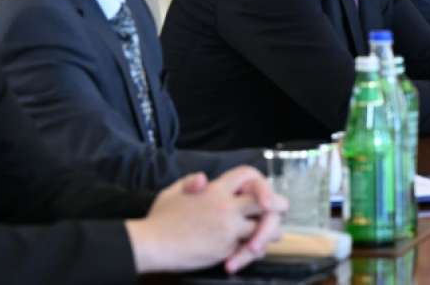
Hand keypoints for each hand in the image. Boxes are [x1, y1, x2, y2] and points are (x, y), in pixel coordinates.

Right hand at [126, 167, 286, 274]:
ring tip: (264, 237)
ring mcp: (228, 229)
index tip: (262, 192)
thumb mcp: (173, 192)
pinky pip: (248, 249)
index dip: (261, 182)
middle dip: (277, 208)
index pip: (250, 175)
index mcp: (216, 189)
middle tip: (277, 213)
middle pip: (268, 203)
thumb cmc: (159, 218)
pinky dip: (251, 252)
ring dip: (268, 234)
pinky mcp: (225, 248)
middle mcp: (227, 207)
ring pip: (264, 229)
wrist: (152, 244)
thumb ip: (190, 182)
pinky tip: (248, 253)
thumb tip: (202, 179)